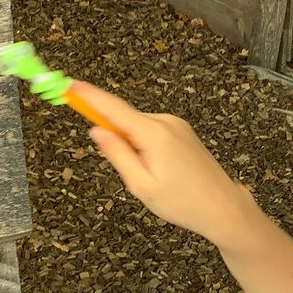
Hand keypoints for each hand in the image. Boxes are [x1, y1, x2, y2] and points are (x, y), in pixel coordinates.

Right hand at [71, 81, 257, 245]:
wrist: (222, 207)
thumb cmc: (183, 202)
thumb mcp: (141, 184)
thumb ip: (117, 154)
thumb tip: (97, 131)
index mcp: (154, 134)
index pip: (114, 108)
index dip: (90, 96)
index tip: (70, 85)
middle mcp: (166, 122)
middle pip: (125, 119)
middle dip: (117, 140)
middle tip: (133, 173)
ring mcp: (176, 125)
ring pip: (138, 128)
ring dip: (133, 147)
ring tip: (154, 177)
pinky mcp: (182, 131)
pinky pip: (151, 132)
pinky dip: (145, 146)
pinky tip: (161, 171)